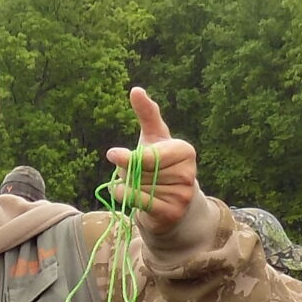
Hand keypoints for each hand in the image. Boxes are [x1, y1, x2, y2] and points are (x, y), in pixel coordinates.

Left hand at [105, 88, 197, 236]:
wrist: (172, 204)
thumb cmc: (159, 166)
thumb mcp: (154, 139)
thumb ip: (147, 115)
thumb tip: (136, 89)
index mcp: (185, 150)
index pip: (150, 155)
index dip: (129, 157)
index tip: (112, 155)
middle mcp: (189, 172)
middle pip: (140, 172)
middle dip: (129, 172)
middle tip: (136, 174)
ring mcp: (183, 194)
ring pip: (138, 187)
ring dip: (128, 185)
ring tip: (140, 186)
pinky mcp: (173, 213)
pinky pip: (140, 202)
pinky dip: (125, 197)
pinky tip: (124, 193)